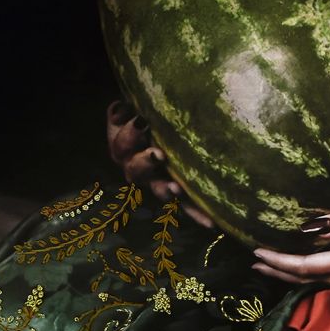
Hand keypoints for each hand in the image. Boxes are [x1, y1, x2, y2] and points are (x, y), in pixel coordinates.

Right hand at [105, 99, 215, 228]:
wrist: (160, 125)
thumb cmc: (148, 111)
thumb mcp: (133, 107)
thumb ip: (123, 109)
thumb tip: (118, 110)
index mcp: (125, 146)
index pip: (121, 142)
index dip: (128, 133)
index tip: (142, 121)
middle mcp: (137, 167)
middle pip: (135, 169)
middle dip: (145, 162)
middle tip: (158, 154)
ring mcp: (157, 181)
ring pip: (157, 189)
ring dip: (165, 189)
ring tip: (176, 189)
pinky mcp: (176, 191)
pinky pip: (186, 205)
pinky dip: (197, 213)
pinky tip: (210, 223)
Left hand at [252, 197, 329, 287]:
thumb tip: (314, 227)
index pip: (309, 266)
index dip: (281, 262)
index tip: (257, 254)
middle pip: (311, 280)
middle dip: (281, 273)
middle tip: (254, 265)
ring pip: (323, 283)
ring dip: (295, 276)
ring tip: (272, 268)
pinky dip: (314, 275)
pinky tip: (307, 268)